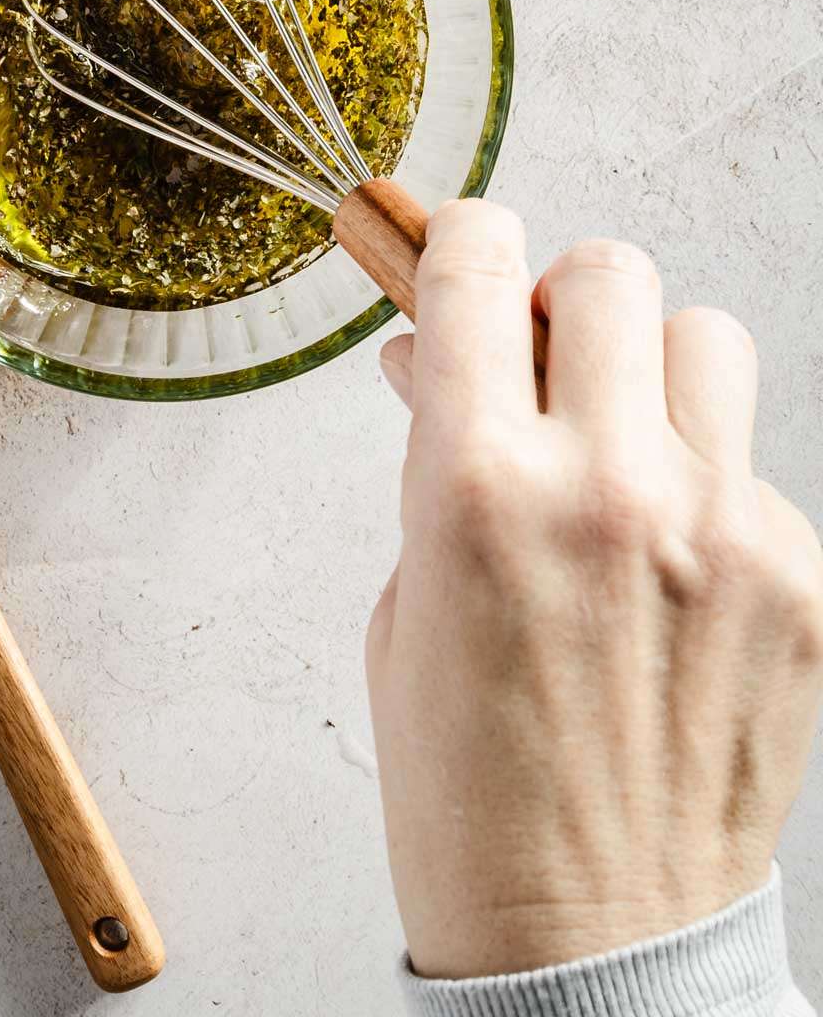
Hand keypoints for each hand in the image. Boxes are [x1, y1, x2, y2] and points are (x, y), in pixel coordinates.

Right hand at [369, 200, 822, 976]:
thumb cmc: (470, 789)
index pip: (475, 271)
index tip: (456, 253)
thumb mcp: (404, 604)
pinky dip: (713, 486)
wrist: (587, 944)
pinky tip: (681, 570)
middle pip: (610, 273)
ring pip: (709, 338)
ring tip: (626, 446)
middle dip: (560, 300)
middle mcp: (613, 489)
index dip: (455, 242)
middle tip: (543, 362)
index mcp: (479, 490)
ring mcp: (727, 534)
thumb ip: (432, 464)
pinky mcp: (807, 584)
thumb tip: (435, 362)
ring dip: (654, 370)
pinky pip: (759, 464)